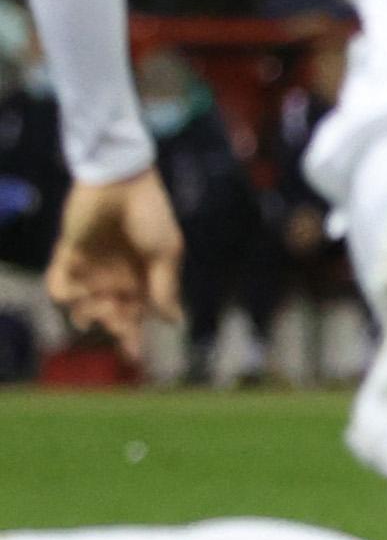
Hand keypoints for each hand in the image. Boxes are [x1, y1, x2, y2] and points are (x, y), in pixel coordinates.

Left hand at [47, 171, 183, 363]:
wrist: (121, 182)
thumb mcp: (166, 253)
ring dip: (88, 313)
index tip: (134, 358)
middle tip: (112, 321)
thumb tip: (173, 322)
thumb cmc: (151, 215)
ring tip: (93, 310)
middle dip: (112, 324)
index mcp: (145, 276)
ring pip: (85, 306)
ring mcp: (93, 267)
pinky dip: (65, 293)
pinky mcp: (69, 255)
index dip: (134, 337)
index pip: (138, 314)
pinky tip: (74, 293)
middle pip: (111, 314)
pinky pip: (60, 285)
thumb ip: (165, 287)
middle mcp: (118, 276)